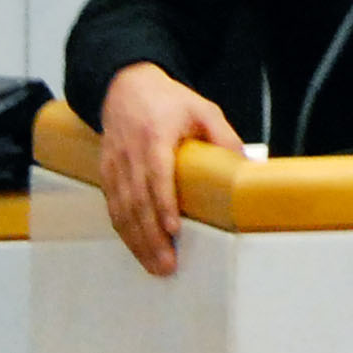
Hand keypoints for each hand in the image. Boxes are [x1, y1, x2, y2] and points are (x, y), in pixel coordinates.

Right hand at [97, 61, 238, 276]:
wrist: (126, 87)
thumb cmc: (168, 101)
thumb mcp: (203, 109)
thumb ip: (224, 136)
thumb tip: (246, 165)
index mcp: (155, 136)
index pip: (157, 174)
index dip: (164, 203)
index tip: (174, 229)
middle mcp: (130, 153)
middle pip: (138, 201)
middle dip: (152, 236)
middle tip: (168, 264)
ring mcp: (115, 165)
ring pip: (122, 210)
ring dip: (137, 241)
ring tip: (155, 266)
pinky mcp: (106, 173)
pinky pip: (113, 207)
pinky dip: (124, 231)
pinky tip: (138, 249)